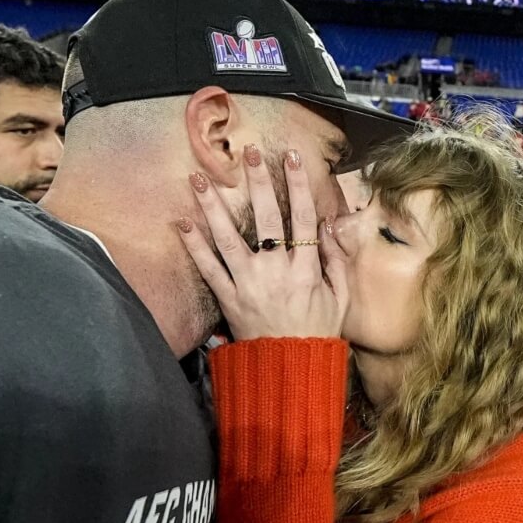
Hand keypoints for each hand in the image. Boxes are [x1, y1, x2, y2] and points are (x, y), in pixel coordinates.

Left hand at [176, 145, 347, 340]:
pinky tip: (181, 223)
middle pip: (266, 217)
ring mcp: (248, 284)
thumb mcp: (340, 297)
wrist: (290, 369)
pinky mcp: (228, 299)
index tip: (290, 156)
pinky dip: (194, 246)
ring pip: (229, 238)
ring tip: (199, 178)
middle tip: (248, 152)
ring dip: (213, 206)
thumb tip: (330, 225)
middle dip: (257, 182)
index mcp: (306, 269)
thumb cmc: (317, 333)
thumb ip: (336, 261)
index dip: (297, 184)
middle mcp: (276, 271)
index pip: (303, 217)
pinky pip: (208, 269)